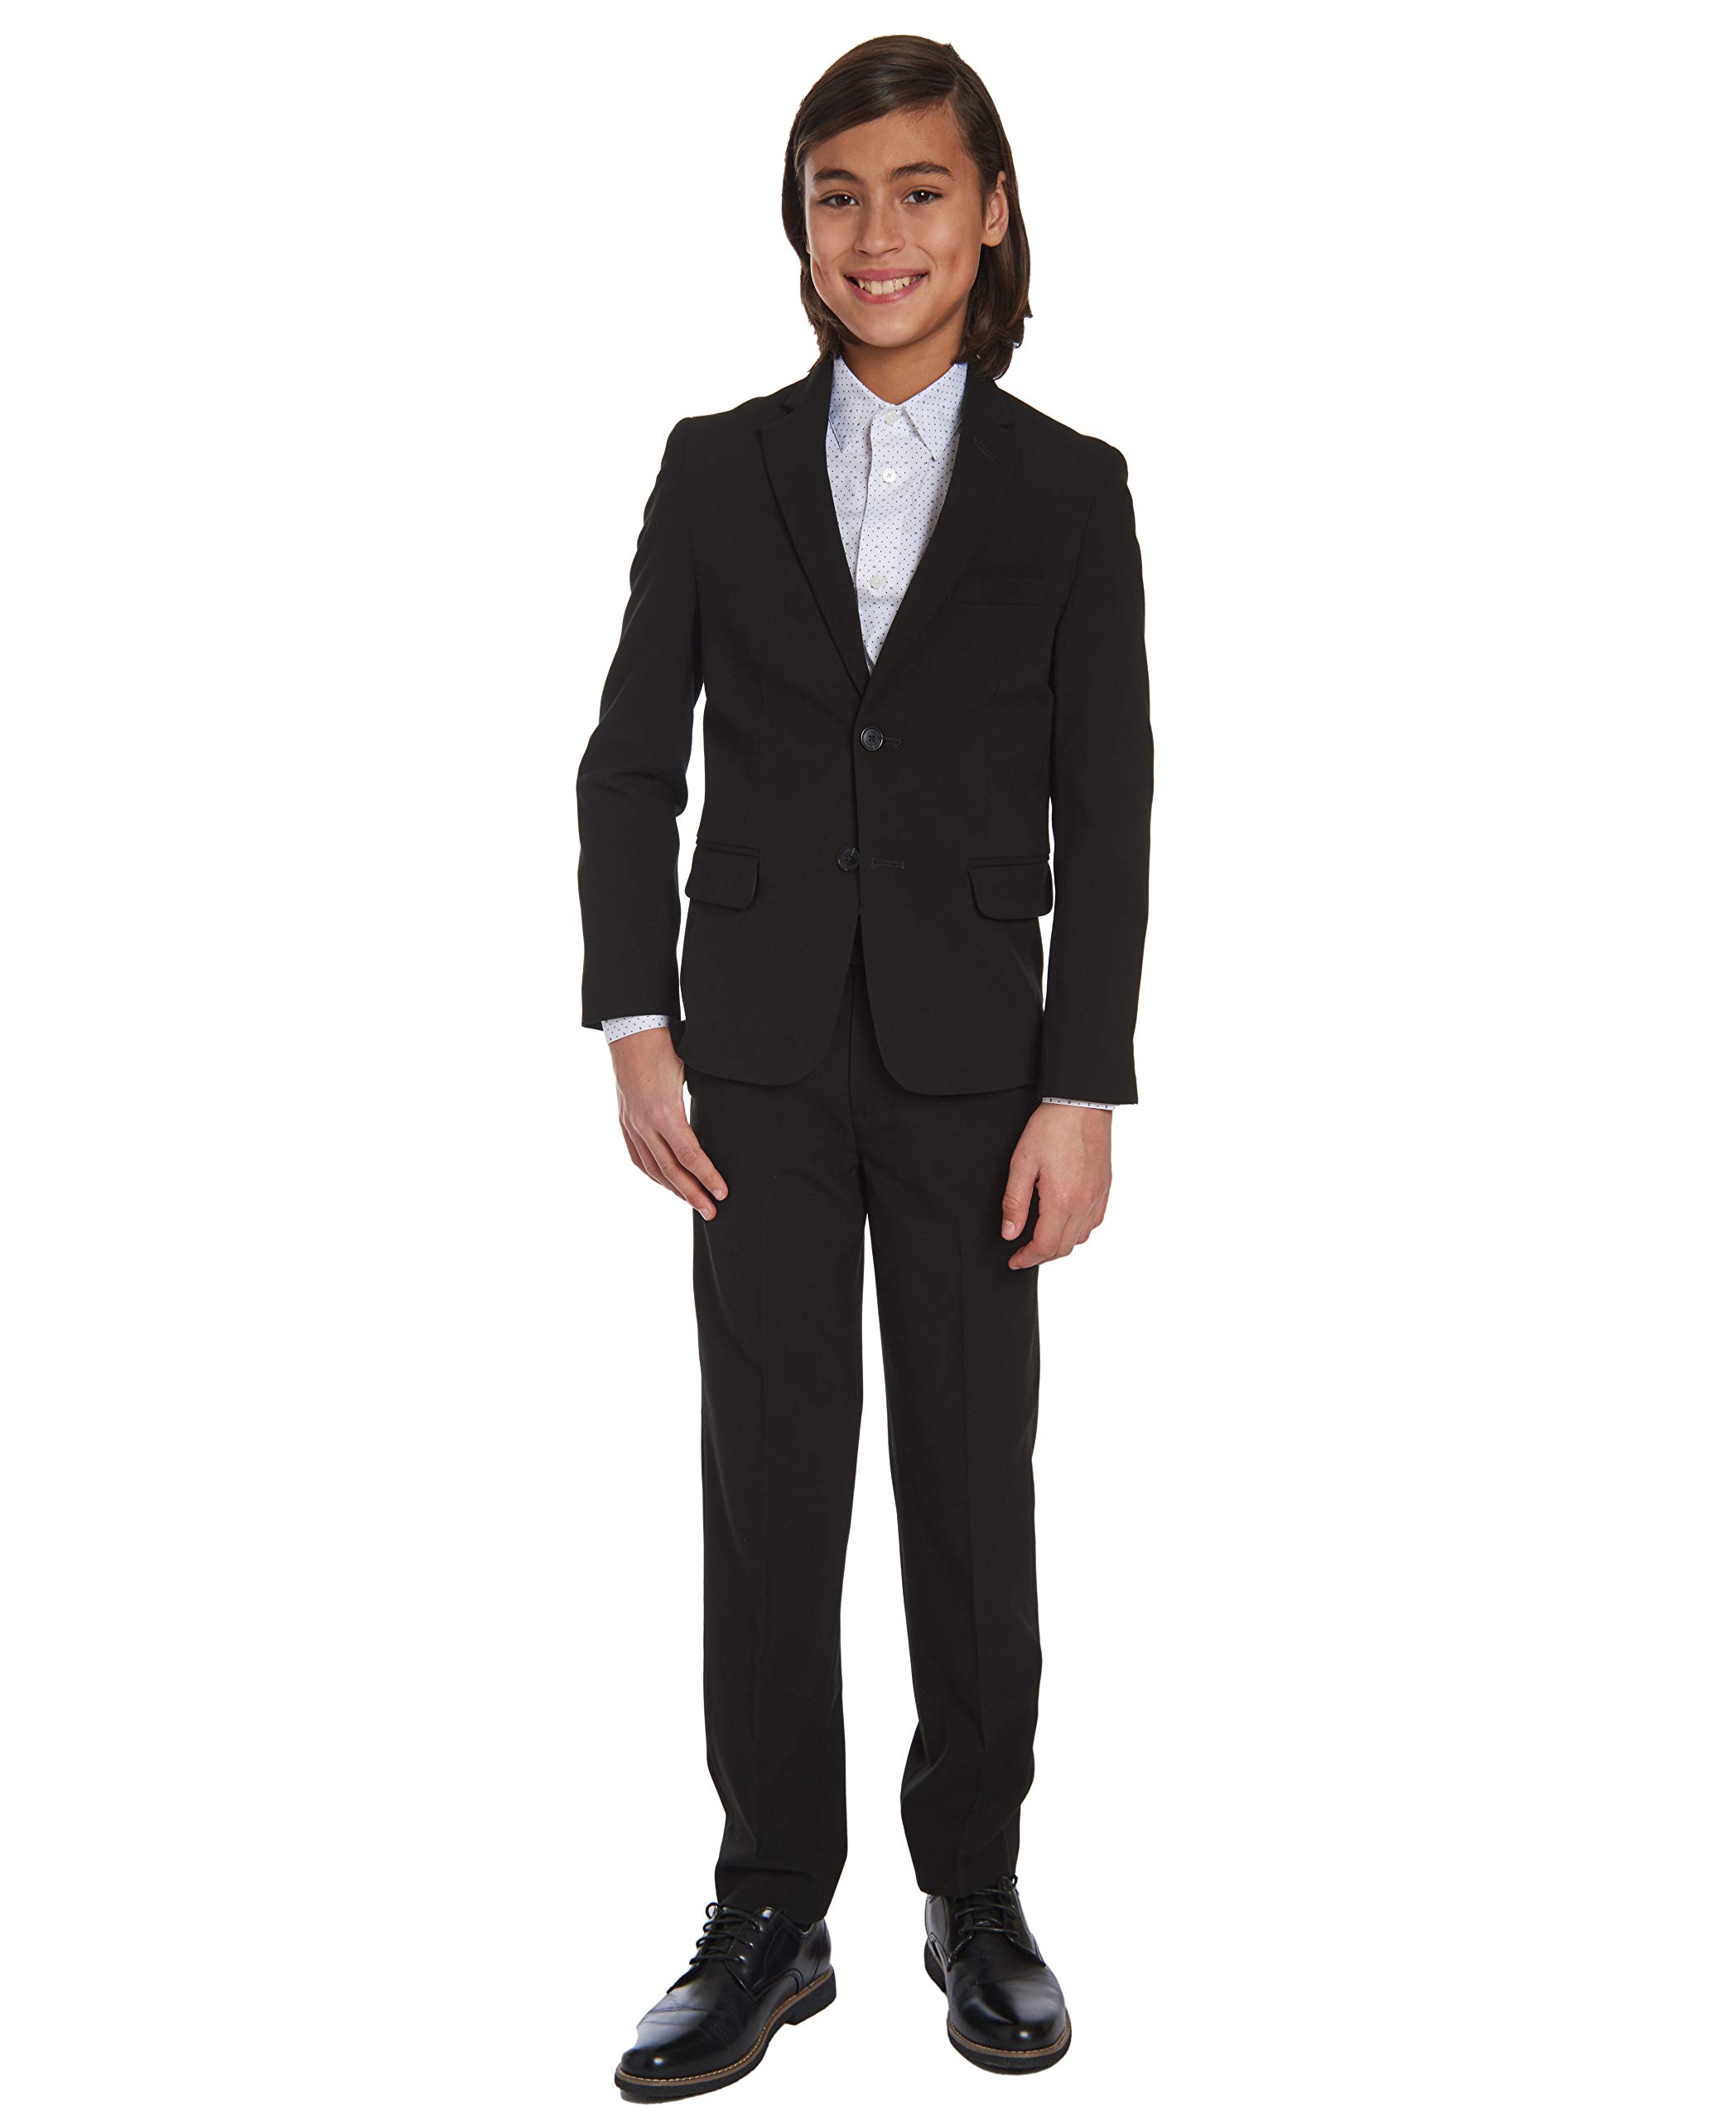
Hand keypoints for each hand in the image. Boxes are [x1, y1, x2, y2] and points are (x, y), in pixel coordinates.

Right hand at [609, 1027, 727, 1220]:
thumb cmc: (667, 1046)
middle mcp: (644, 1122)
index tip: (723, 1192)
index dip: (707, 1177)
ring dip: (673, 1190)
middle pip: (671, 1170)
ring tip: (693, 1203)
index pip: (690, 1155)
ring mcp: (631, 1123)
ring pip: (652, 1168)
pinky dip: (652, 1174)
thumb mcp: (692, 1071)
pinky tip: (665, 1183)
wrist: (632, 1029)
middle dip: (693, 1194)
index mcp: (665, 1111)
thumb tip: (728, 1122)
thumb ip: (705, 1101)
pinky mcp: (624, 1120)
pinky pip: (637, 1157)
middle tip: (713, 1212)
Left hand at [1001, 1103, 1110, 1268]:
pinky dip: (1079, 1231)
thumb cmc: (1050, 1128)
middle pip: (1064, 1248)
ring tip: (1042, 1241)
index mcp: (1062, 1200)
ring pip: (1082, 1238)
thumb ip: (1014, 1202)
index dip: (1027, 1259)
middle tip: (1024, 1255)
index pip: (1045, 1246)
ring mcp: (1098, 1196)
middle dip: (1042, 1257)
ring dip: (1061, 1245)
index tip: (1014, 1261)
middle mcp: (1084, 1203)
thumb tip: (1009, 1233)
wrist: (1081, 1102)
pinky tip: (1066, 1223)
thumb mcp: (1022, 1164)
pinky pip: (1095, 1221)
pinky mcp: (1105, 1186)